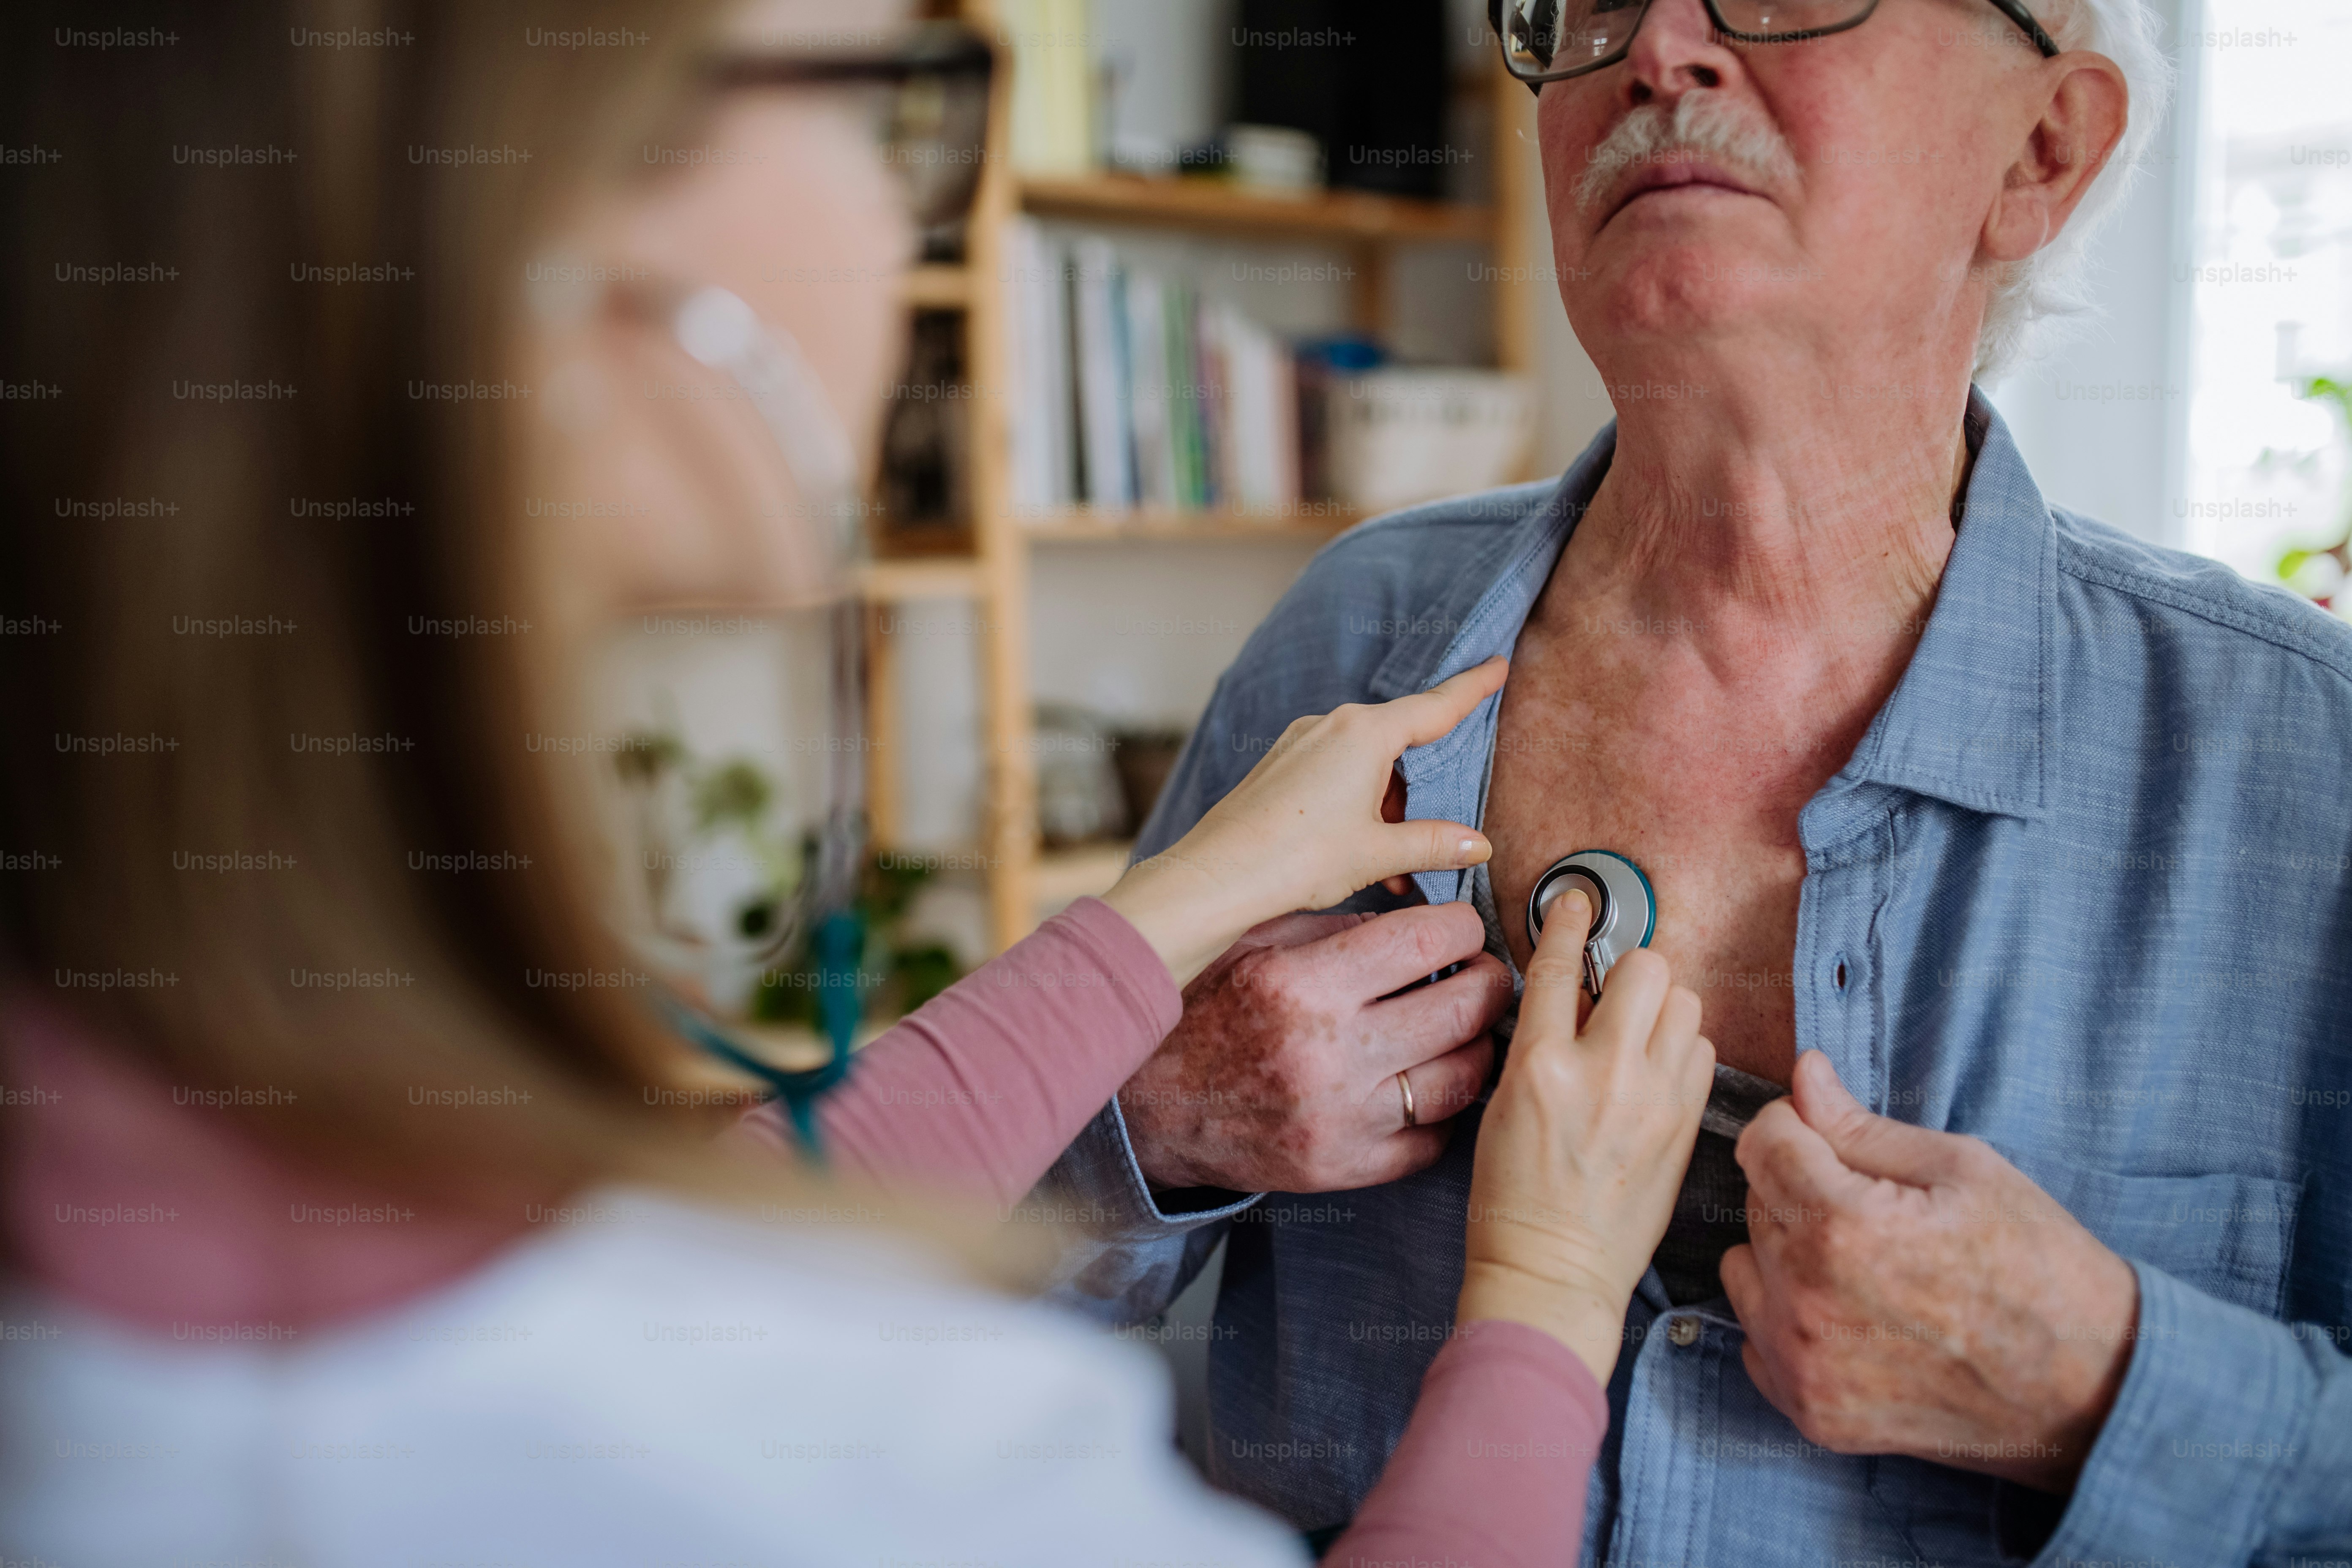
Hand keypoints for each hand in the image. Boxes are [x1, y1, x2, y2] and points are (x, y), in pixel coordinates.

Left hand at [1101, 658, 1506, 986]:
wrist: (1216, 877)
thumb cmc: (1297, 857)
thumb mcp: (1379, 853)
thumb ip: (1434, 843)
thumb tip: (1478, 844)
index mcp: (1363, 733)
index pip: (1434, 706)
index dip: (1471, 689)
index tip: (1496, 665)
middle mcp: (1329, 726)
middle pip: (1398, 745)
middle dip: (1419, 792)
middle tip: (1436, 831)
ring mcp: (1299, 744)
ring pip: (1365, 768)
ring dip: (1387, 812)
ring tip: (1394, 868)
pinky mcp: (1279, 768)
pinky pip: (1333, 777)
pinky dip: (1356, 810)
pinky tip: (1359, 857)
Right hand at [1119, 903, 1512, 1193]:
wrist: (1150, 1111)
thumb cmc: (1204, 1014)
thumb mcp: (1252, 945)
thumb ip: (1333, 928)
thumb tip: (1415, 920)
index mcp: (1302, 984)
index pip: (1424, 940)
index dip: (1462, 926)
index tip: (1463, 928)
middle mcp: (1327, 1054)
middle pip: (1460, 1010)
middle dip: (1488, 983)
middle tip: (1483, 974)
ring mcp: (1339, 1120)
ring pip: (1460, 1079)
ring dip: (1478, 1046)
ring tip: (1469, 1028)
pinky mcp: (1343, 1169)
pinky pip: (1431, 1141)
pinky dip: (1445, 1111)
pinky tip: (1433, 1084)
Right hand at [1457, 897, 1712, 1386]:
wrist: (1552, 1270)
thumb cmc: (1513, 1196)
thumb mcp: (1504, 1104)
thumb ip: (1541, 1044)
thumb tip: (1576, 999)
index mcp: (1539, 1065)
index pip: (1558, 965)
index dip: (1568, 922)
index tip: (1577, 903)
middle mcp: (1602, 1073)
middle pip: (1645, 967)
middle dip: (1629, 969)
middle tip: (1613, 993)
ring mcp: (1652, 1099)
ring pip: (1684, 1001)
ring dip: (1661, 1005)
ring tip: (1638, 1034)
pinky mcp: (1685, 1125)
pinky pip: (1701, 1051)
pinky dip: (1682, 1048)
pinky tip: (1658, 1071)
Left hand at [1722, 1051, 2140, 1492]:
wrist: (2089, 1389)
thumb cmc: (2038, 1267)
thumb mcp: (1962, 1169)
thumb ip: (1861, 1126)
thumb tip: (1804, 1073)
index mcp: (1840, 1226)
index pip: (1763, 1143)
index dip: (1797, 1126)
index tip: (1833, 1139)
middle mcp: (1806, 1300)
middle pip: (1756, 1205)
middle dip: (1801, 1190)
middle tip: (1875, 1210)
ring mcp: (1804, 1366)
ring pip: (1746, 1272)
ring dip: (1785, 1257)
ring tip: (1863, 1265)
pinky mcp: (1812, 1415)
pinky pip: (1757, 1342)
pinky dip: (1789, 1322)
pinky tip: (1852, 1317)